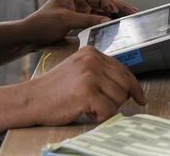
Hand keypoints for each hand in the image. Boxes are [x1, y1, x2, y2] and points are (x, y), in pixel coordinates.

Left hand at [19, 0, 137, 46]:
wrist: (29, 36)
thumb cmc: (42, 24)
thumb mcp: (65, 20)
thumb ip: (87, 19)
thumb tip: (106, 19)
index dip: (109, 2)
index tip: (119, 10)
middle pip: (102, 0)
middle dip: (118, 6)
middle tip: (134, 12)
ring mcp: (78, 7)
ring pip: (101, 9)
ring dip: (114, 14)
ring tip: (129, 18)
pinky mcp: (78, 18)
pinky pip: (96, 17)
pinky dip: (106, 20)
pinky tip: (116, 24)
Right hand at [23, 47, 145, 124]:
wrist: (30, 99)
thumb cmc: (53, 89)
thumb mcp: (78, 69)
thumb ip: (100, 72)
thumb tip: (126, 86)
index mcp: (92, 52)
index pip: (124, 69)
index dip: (134, 86)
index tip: (139, 97)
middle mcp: (92, 60)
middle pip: (125, 84)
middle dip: (120, 99)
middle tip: (107, 107)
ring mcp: (90, 76)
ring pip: (119, 98)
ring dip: (108, 108)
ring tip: (89, 107)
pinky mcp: (86, 93)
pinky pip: (109, 110)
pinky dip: (102, 117)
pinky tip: (88, 113)